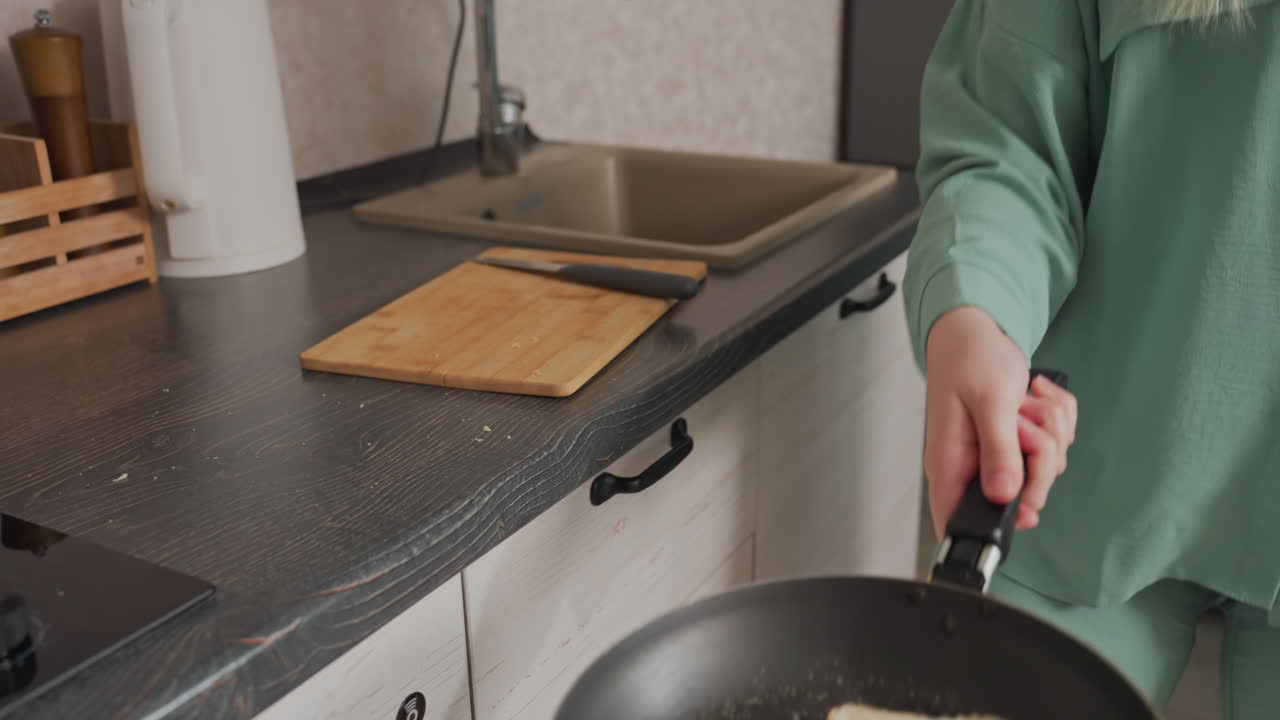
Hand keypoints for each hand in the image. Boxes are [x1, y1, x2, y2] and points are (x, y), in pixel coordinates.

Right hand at [923, 307, 1077, 538]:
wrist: (977, 330)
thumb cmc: (970, 359)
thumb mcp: (989, 401)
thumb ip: (998, 450)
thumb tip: (1005, 496)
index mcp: (952, 464)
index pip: (956, 522)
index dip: (990, 531)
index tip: (1025, 514)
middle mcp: (974, 467)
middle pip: (1023, 495)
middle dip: (1040, 457)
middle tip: (1021, 424)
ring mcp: (999, 456)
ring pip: (1047, 467)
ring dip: (1048, 430)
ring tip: (1021, 403)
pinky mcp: (1019, 442)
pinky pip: (1057, 446)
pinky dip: (1056, 419)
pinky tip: (1032, 398)